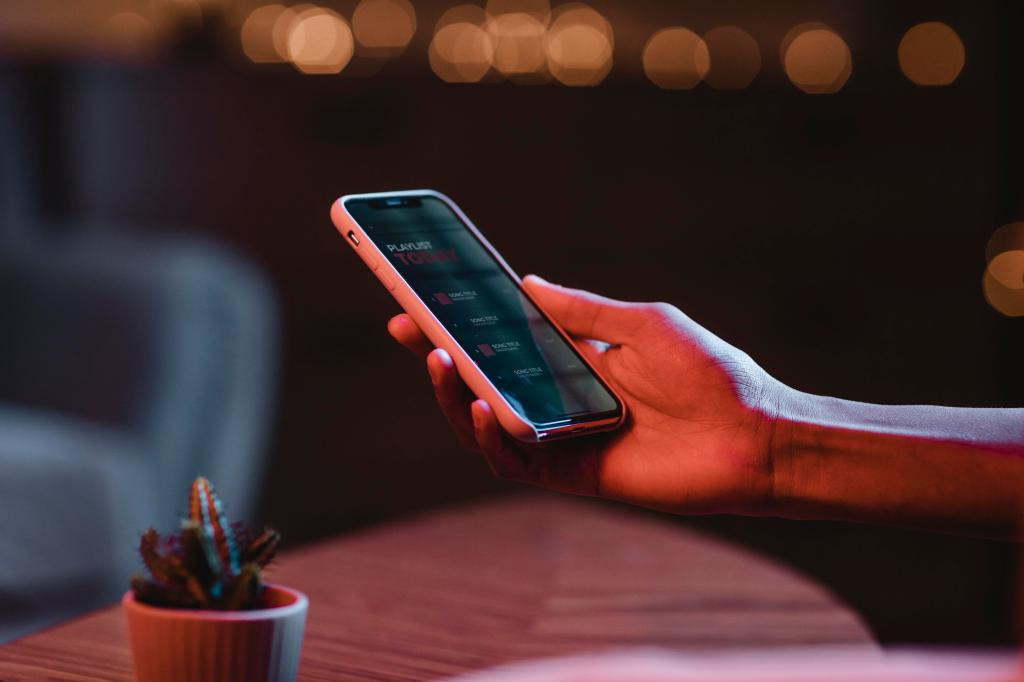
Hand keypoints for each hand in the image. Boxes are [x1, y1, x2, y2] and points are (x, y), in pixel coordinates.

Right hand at [387, 275, 783, 515]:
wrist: (752, 436)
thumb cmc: (707, 373)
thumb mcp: (640, 324)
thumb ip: (580, 311)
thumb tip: (526, 282)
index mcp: (575, 360)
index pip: (504, 341)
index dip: (460, 323)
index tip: (419, 300)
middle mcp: (560, 400)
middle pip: (483, 380)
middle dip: (438, 356)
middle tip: (407, 330)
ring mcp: (562, 439)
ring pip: (486, 423)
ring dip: (454, 395)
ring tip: (439, 363)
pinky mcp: (572, 474)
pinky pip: (514, 460)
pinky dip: (490, 435)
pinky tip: (479, 407)